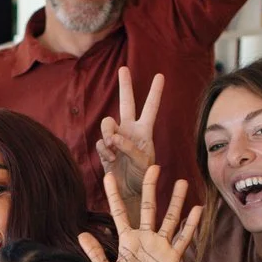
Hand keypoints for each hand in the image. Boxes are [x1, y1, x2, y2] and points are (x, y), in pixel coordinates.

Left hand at [79, 165, 201, 261]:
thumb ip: (96, 254)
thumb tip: (81, 234)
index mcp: (126, 242)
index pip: (119, 213)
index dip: (113, 195)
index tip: (109, 176)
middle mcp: (144, 240)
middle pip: (148, 208)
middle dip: (150, 188)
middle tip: (153, 166)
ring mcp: (160, 247)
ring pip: (170, 218)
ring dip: (176, 201)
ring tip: (182, 182)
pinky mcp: (173, 258)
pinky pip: (183, 238)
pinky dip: (191, 224)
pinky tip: (197, 209)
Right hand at [95, 68, 162, 211]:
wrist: (130, 193)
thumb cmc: (143, 178)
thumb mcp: (143, 161)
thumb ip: (129, 147)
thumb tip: (113, 137)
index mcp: (145, 131)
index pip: (150, 107)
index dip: (155, 92)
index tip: (160, 75)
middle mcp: (130, 129)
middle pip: (126, 102)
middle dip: (125, 85)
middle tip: (123, 69)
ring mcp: (116, 138)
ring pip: (107, 123)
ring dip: (110, 133)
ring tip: (116, 150)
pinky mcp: (105, 149)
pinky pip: (101, 142)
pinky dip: (106, 151)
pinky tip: (112, 160)